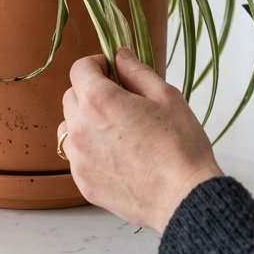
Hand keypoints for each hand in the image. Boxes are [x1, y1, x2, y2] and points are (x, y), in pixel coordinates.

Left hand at [60, 47, 222, 232]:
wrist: (184, 197)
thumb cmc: (180, 145)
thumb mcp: (166, 96)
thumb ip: (137, 71)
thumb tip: (120, 55)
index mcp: (99, 101)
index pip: (80, 68)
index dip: (97, 64)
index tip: (113, 70)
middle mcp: (80, 128)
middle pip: (71, 96)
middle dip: (91, 91)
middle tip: (120, 99)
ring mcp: (79, 158)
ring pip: (69, 126)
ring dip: (85, 120)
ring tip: (116, 129)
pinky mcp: (83, 182)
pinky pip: (77, 156)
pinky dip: (90, 149)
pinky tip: (118, 155)